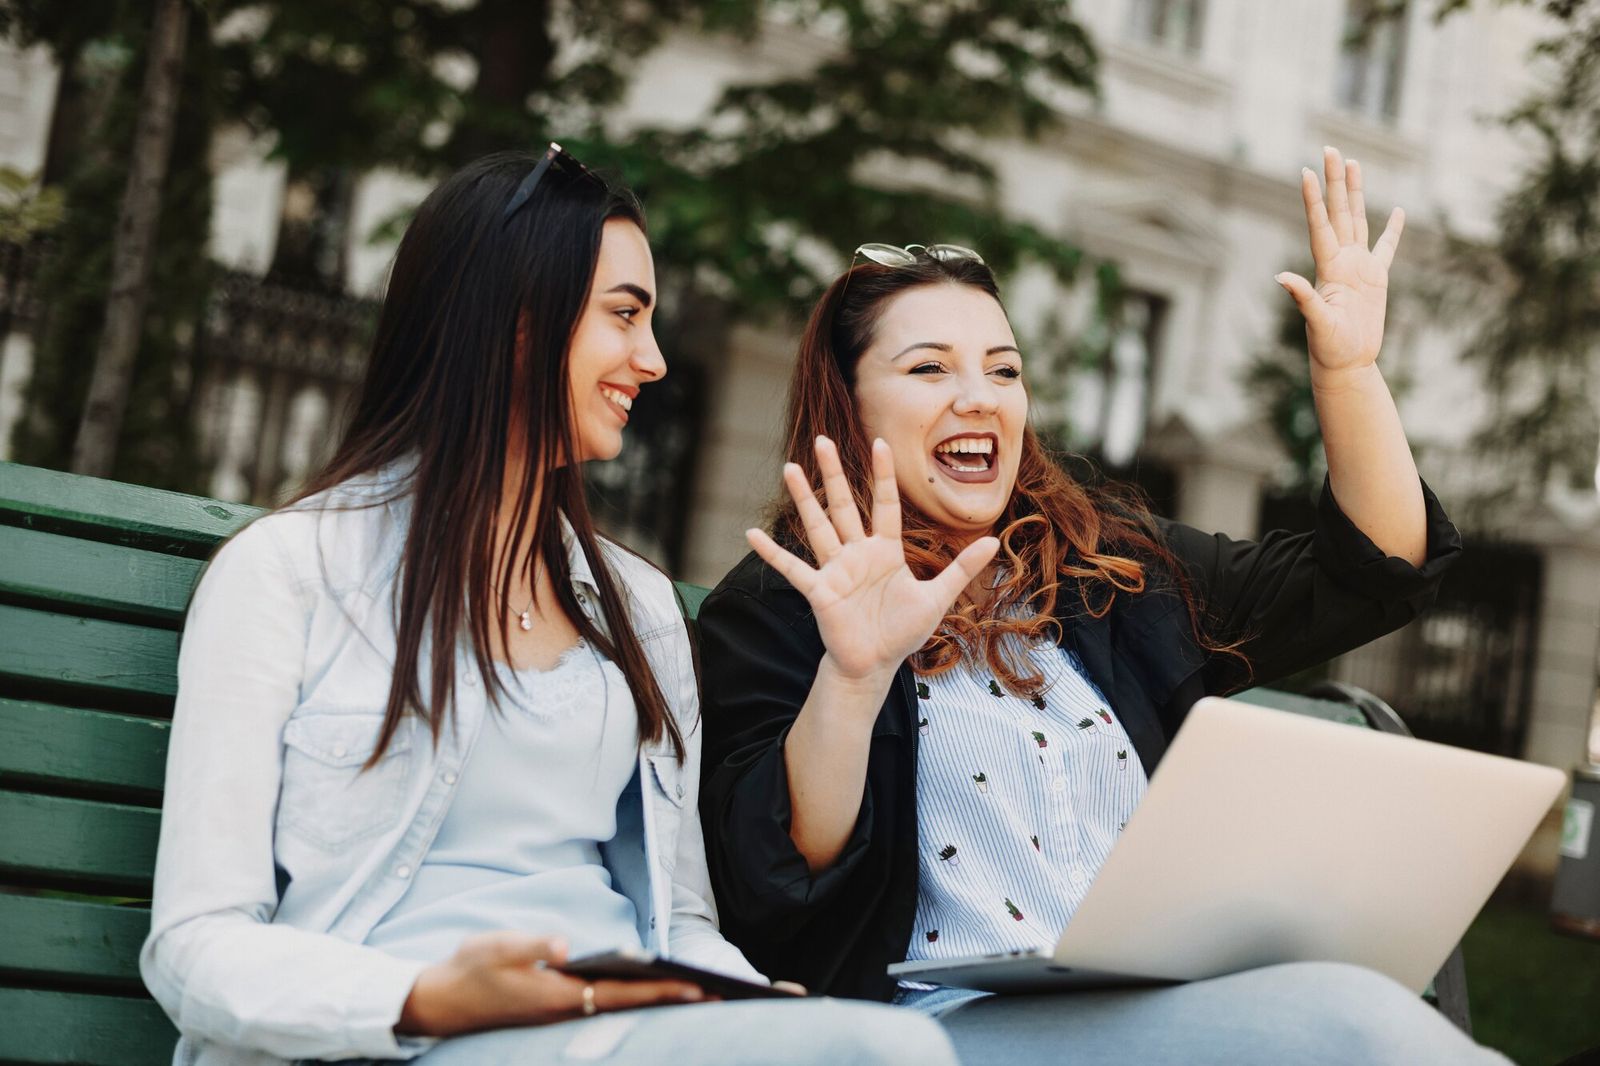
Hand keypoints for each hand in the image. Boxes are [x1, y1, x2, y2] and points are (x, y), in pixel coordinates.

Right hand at [397, 933, 704, 1037]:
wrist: (441, 1000)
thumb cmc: (471, 969)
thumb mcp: (496, 947)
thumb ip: (533, 944)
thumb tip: (566, 945)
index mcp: (560, 996)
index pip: (623, 994)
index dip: (660, 990)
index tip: (697, 989)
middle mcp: (569, 1010)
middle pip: (633, 1007)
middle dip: (673, 1001)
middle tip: (718, 997)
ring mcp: (566, 1014)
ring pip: (624, 1009)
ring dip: (660, 1002)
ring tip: (700, 995)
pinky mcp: (561, 1010)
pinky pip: (610, 1008)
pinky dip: (638, 1001)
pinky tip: (656, 994)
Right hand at [745, 436, 998, 687]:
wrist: (874, 666)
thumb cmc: (902, 632)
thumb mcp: (937, 597)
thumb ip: (961, 568)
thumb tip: (994, 541)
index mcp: (885, 551)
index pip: (883, 504)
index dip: (881, 475)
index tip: (879, 443)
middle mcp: (857, 554)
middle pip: (843, 505)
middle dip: (833, 473)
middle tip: (821, 440)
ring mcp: (835, 570)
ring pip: (817, 526)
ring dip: (803, 498)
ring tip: (789, 468)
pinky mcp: (819, 591)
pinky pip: (792, 568)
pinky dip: (772, 553)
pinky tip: (751, 533)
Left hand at [1277, 146, 1404, 377]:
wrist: (1346, 364)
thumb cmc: (1329, 348)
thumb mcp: (1316, 323)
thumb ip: (1302, 298)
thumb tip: (1280, 278)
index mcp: (1328, 268)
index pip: (1320, 225)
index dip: (1313, 199)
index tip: (1305, 171)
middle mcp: (1341, 261)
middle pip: (1338, 212)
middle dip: (1335, 181)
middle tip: (1331, 148)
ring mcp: (1359, 267)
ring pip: (1358, 220)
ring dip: (1355, 192)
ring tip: (1353, 163)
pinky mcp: (1376, 279)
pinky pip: (1386, 248)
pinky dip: (1392, 230)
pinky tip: (1396, 210)